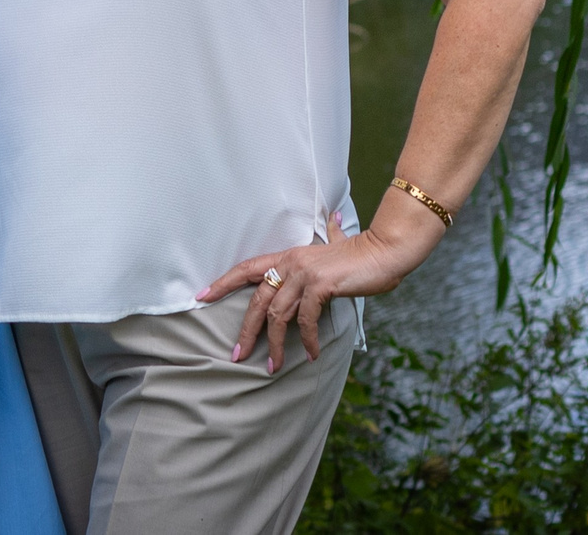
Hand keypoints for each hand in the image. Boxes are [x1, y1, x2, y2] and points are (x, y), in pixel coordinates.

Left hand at [198, 211, 431, 374]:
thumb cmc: (363, 253)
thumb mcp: (339, 244)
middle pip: (257, 300)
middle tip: (237, 355)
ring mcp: (304, 274)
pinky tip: (311, 354)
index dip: (223, 282)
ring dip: (274, 345)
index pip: (246, 268)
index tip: (201, 297)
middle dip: (245, 330)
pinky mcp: (320, 286)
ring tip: (273, 366)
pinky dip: (306, 341)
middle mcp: (291, 263)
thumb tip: (334, 220)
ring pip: (277, 315)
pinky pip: (305, 320)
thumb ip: (331, 234)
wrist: (386, 251)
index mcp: (289, 256)